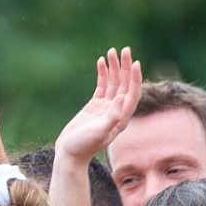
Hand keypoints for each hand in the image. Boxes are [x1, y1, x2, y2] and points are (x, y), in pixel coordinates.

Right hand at [56, 47, 142, 162]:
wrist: (69, 154)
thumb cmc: (83, 146)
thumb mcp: (98, 132)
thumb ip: (112, 117)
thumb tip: (122, 98)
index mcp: (121, 118)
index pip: (132, 94)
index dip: (135, 78)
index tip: (135, 63)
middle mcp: (116, 111)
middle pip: (125, 85)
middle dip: (126, 67)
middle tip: (125, 50)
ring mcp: (106, 108)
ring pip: (114, 83)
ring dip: (115, 68)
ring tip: (113, 52)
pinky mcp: (95, 106)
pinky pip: (102, 86)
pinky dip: (102, 74)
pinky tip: (101, 62)